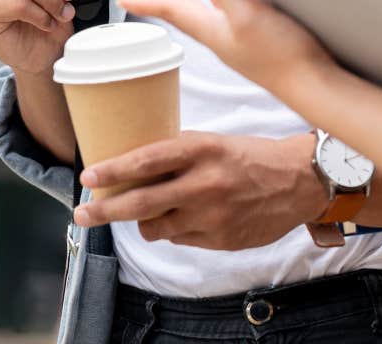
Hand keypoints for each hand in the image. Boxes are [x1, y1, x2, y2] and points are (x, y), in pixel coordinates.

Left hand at [72, 132, 327, 248]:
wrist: (300, 181)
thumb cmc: (253, 157)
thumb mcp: (215, 142)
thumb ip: (179, 152)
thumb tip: (135, 163)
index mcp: (201, 149)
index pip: (146, 161)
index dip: (113, 170)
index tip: (88, 177)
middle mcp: (204, 183)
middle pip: (140, 202)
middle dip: (104, 210)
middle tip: (82, 213)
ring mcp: (212, 215)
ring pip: (155, 227)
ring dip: (142, 222)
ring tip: (146, 213)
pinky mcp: (220, 239)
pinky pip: (179, 239)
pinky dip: (174, 230)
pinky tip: (187, 218)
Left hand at [118, 0, 332, 93]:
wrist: (314, 86)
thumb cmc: (282, 55)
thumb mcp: (246, 14)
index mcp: (214, 30)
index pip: (172, 13)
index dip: (148, 2)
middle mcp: (222, 36)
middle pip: (183, 14)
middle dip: (160, 1)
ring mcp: (239, 40)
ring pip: (204, 15)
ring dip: (186, 0)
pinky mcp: (257, 41)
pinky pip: (225, 18)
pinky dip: (215, 4)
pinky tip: (224, 1)